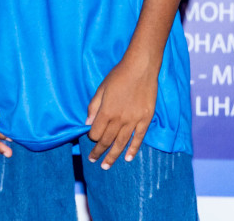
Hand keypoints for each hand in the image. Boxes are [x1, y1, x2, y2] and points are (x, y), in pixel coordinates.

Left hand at [86, 47, 158, 169]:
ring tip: (106, 166)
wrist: (141, 68)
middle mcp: (119, 119)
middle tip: (94, 160)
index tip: (91, 138)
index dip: (92, 137)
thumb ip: (94, 107)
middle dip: (99, 151)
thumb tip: (88, 124)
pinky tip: (127, 158)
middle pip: (107, 140)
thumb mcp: (101, 89)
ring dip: (113, 156)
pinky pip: (138, 138)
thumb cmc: (118, 76)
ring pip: (121, 143)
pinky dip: (133, 149)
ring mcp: (134, 121)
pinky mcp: (145, 120)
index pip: (96, 132)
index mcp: (106, 111)